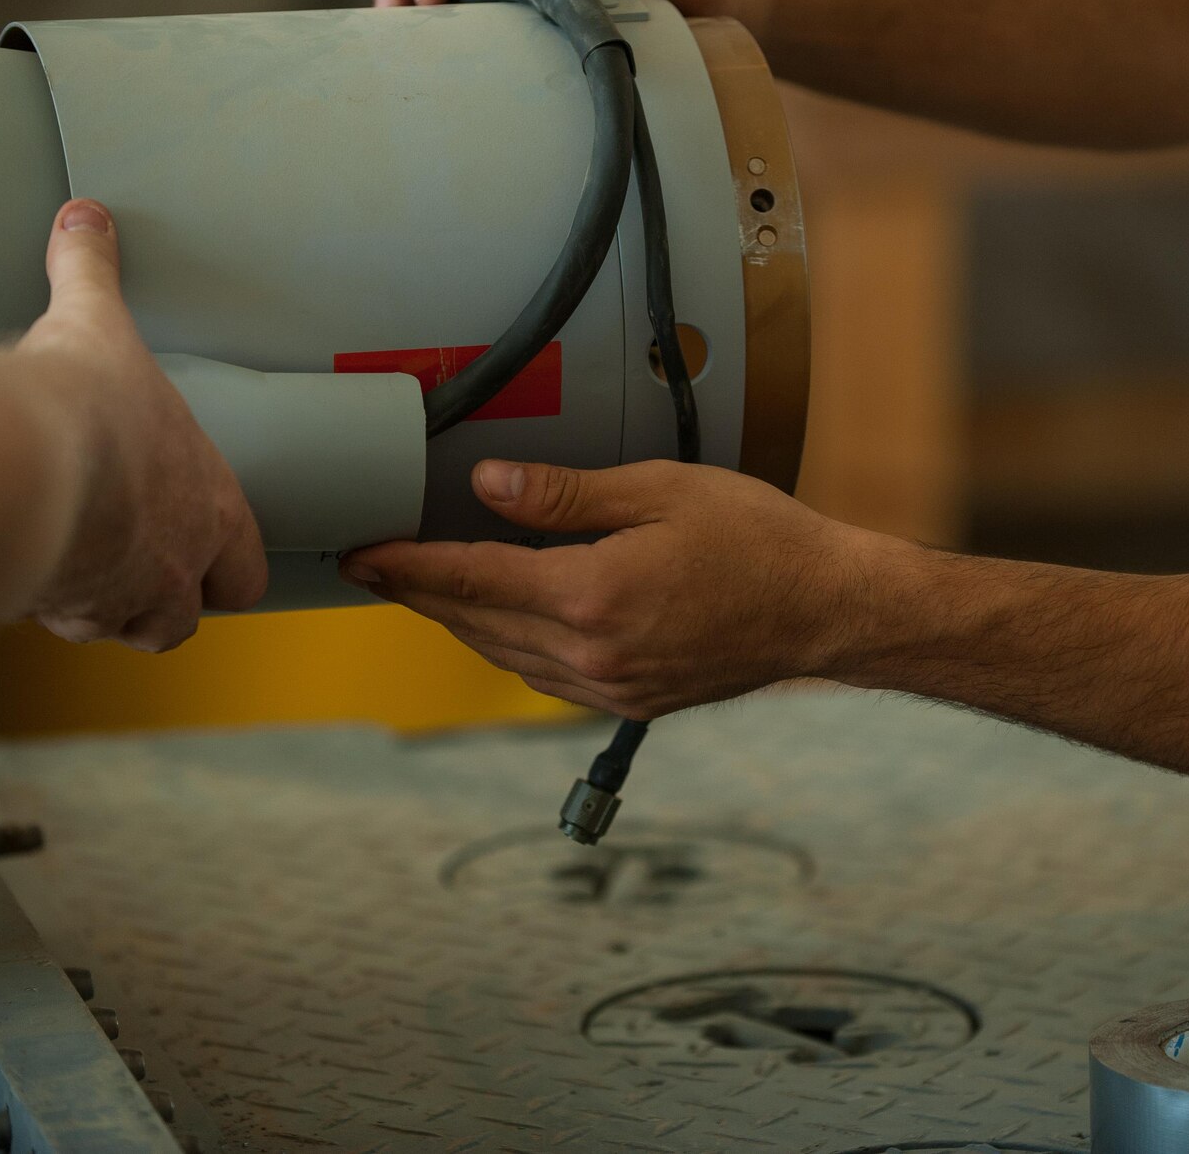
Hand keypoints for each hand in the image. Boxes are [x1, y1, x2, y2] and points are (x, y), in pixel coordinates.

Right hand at [16, 200, 267, 650]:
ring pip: (130, 628)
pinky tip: (20, 575)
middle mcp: (176, 563)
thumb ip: (91, 272)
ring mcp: (120, 596)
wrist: (18, 467)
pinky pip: (56, 623)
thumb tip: (85, 221)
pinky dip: (42, 605)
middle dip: (171, 598)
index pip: (246, 562)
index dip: (224, 557)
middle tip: (133, 566)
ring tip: (72, 571)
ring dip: (105, 606)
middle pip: (194, 613)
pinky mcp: (58, 611)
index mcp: (209, 503)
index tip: (193, 537)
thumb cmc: (80, 408)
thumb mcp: (95, 322)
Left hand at [341, 459, 884, 716]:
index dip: (408, 564)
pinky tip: (503, 623)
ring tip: (428, 590)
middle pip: (476, 622)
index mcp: (592, 595)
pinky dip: (509, 648)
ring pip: (505, 656)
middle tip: (375, 567)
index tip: (362, 553)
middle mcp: (592, 652)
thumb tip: (488, 486)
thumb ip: (567, 494)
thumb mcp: (661, 490)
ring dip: (460, 623)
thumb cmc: (759, 540)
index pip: (471, 578)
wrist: (826, 611)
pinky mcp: (631, 701)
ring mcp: (611, 685)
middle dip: (420, 593)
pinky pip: (545, 678)